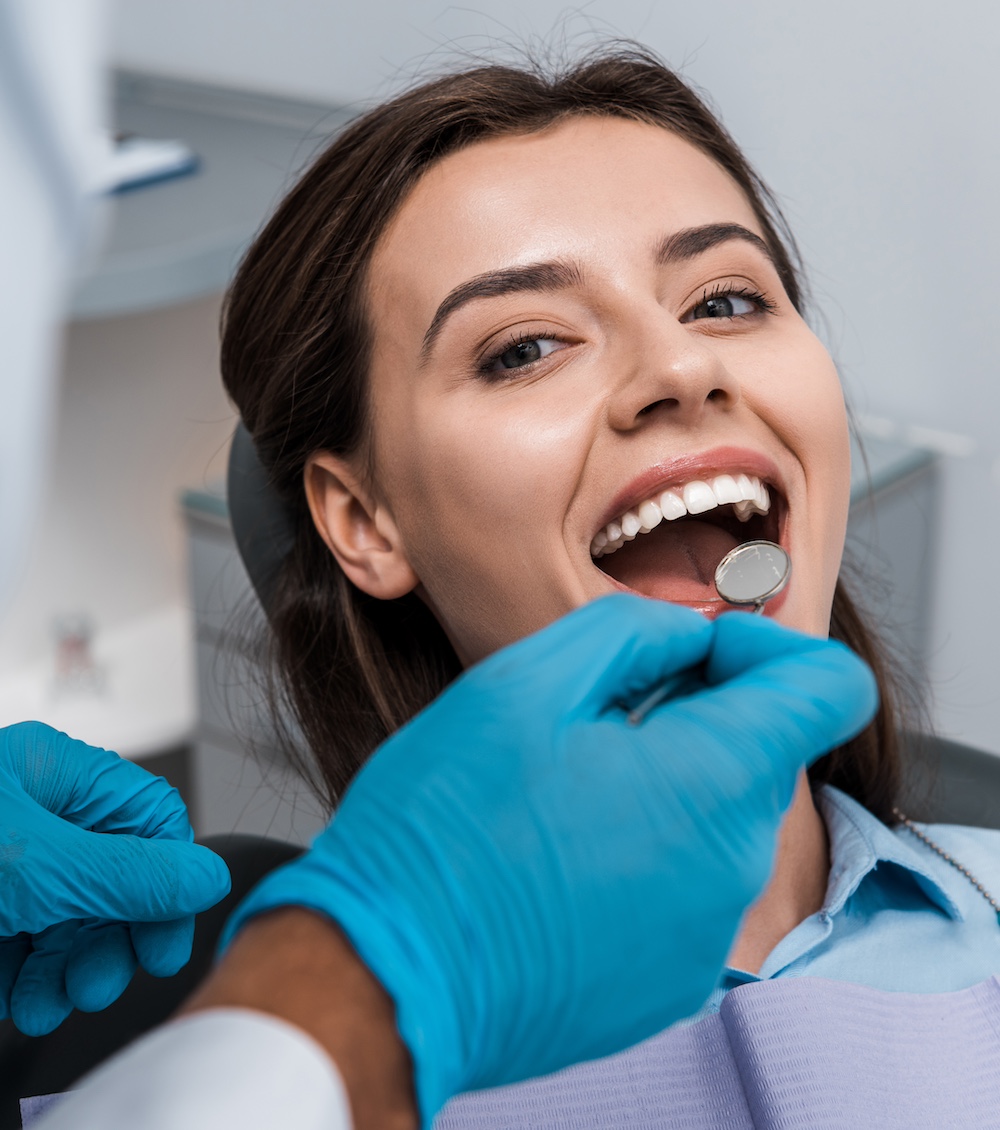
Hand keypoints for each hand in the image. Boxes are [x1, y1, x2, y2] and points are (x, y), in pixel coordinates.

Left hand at [0, 722, 230, 1034]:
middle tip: (107, 978)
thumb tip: (209, 877)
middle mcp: (35, 816)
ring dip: (72, 969)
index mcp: (56, 775)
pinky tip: (22, 1001)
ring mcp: (5, 867)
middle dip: (113, 936)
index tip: (166, 937)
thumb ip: (130, 874)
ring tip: (58, 999)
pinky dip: (29, 982)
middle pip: (112, 878)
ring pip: (70, 920)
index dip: (169, 881)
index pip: (150, 819)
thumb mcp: (39, 864)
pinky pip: (25, 950)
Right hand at [220, 596, 875, 1123]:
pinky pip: (688, 885)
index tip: (700, 650)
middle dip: (699, 710)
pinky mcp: (672, 980)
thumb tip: (689, 633)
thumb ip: (632, 631)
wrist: (394, 974)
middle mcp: (732, 865)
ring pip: (719, 817)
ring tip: (564, 786)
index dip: (771, 646)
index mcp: (711, 780)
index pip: (832, 687)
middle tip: (598, 711)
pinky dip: (646, 849)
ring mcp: (706, 933)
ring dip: (665, 780)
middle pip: (764, 751)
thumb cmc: (445, 828)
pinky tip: (560, 852)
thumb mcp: (526, 682)